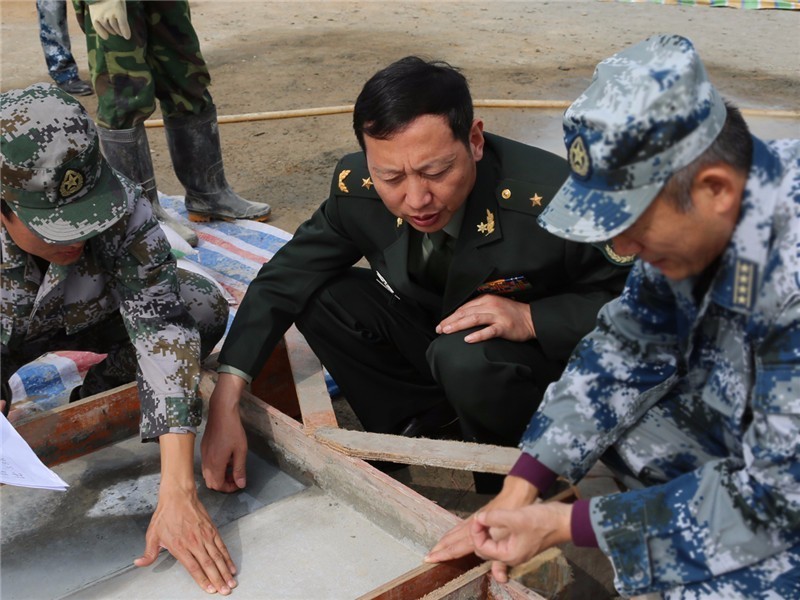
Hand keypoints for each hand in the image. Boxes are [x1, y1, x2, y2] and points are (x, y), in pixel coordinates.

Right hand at [88, 0, 130, 39]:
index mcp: (118, 10)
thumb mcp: (121, 5)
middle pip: (116, 28)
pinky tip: (106, 36)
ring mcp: (101, 16)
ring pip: (109, 29)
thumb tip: (125, 31)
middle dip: (119, 31)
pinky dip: (102, 33)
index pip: (122, 24)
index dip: (125, 31)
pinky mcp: (94, 17)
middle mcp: (109, 14)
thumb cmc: (114, 0)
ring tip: (114, 30)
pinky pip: (98, 28)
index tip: (127, 37)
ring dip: (113, 31)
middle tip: (121, 32)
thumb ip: (123, 15)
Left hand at [135, 433, 236, 593]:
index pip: (194, 567)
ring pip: (218, 557)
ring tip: (231, 582)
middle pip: (209, 565)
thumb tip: (139, 563)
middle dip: (218, 579)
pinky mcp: (212, 530)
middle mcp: (195, 543)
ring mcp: (205, 536)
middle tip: (226, 591)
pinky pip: (222, 546)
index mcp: (180, 546)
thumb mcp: (152, 534)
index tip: (210, 590)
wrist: (178, 495)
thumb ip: (149, 552)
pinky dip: (227, 557)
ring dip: (225, 571)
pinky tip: (231, 566)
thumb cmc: (165, 515)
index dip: (203, 580)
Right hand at [201, 373, 247, 491]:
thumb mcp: (240, 451)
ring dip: (219, 475)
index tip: (239, 483)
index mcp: (215, 464)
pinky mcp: (203, 448)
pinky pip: (207, 464)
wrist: (221, 412)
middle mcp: (206, 461)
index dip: (229, 488)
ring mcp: (203, 454)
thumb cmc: (232, 430)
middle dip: (223, 483)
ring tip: (232, 466)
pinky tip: (226, 457)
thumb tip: (241, 484)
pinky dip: (215, 466)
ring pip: (208, 474)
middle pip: (211, 482)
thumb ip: (240, 469)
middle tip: (235, 477)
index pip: (218, 485)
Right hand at [424, 475, 537, 566]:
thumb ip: (501, 561)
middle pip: (452, 539)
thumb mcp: (509, 542)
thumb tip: (499, 578)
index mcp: (476, 535)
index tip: (430, 557)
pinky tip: (453, 533)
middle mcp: (472, 527)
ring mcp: (474, 520)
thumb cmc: (512, 517)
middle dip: (440, 548)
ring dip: (445, 539)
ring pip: (455, 531)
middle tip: (428, 555)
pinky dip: (453, 531)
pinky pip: (460, 526)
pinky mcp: (478, 516)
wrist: (515, 495)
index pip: (456, 548)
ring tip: (437, 546)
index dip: (443, 554)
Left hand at [435, 295, 535, 342]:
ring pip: (474, 319)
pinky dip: (478, 334)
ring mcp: (497, 316)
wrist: (532, 319)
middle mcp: (490, 305)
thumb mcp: (494, 307)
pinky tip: (468, 339)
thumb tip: (461, 319)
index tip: (441, 325)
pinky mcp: (504, 326)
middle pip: (465, 312)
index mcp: (486, 299)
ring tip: (447, 331)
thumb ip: (480, 310)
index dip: (451, 316)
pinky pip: (489, 330)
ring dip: (458, 325)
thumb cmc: (511, 314)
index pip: (464, 307)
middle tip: (439, 329)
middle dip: (450, 321)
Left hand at [471, 502, 572, 582]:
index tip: (478, 517)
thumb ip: (494, 518)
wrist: (564, 520)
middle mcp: (511, 555)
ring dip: (485, 532)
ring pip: (492, 544)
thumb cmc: (543, 521)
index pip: (482, 548)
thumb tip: (479, 517)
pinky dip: (493, 531)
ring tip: (484, 517)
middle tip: (480, 518)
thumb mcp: (516, 517)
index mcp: (509, 555)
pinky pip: (500, 539)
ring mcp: (516, 548)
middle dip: (478, 534)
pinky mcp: (519, 540)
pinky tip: (493, 519)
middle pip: (485, 549)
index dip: (476, 532)